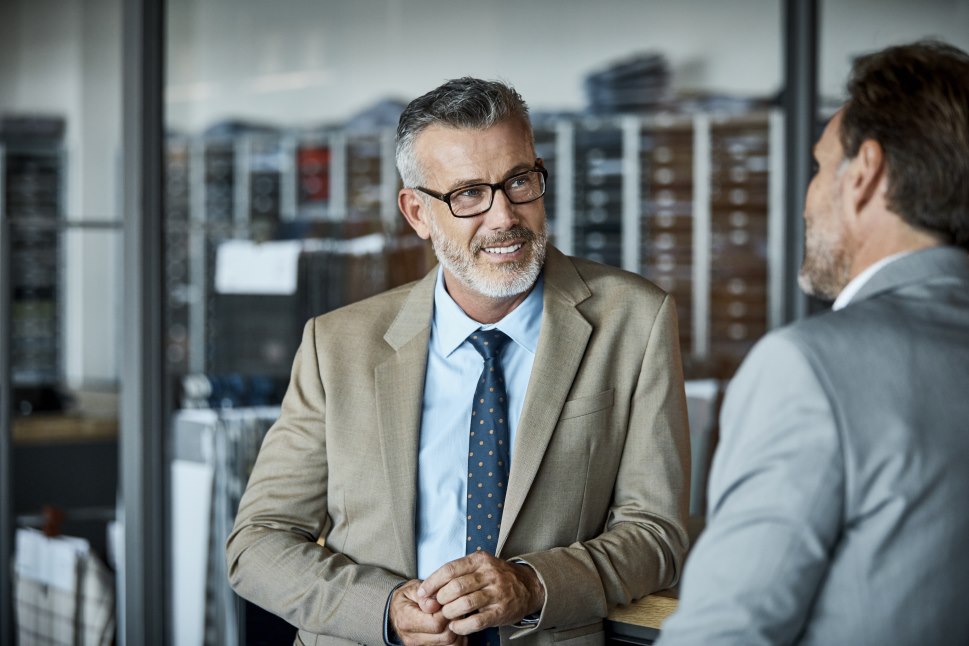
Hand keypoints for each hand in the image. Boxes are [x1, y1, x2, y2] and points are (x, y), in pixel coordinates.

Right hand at [390, 579, 465, 645]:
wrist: (397, 609)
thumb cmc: (406, 597)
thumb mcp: (412, 589)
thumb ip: (424, 596)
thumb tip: (435, 604)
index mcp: (406, 620)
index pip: (436, 623)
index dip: (448, 612)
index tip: (449, 602)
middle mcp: (412, 638)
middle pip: (445, 636)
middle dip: (455, 622)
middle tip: (455, 609)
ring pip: (450, 645)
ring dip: (457, 632)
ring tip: (454, 617)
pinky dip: (455, 639)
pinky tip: (452, 626)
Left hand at [417, 552, 545, 634]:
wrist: (529, 586)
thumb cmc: (497, 576)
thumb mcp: (480, 566)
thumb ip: (457, 575)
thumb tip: (428, 591)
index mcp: (480, 560)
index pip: (450, 569)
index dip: (432, 582)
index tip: (422, 593)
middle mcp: (489, 574)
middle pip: (455, 587)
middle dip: (439, 599)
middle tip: (434, 606)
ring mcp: (496, 593)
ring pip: (464, 603)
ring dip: (449, 612)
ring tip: (446, 615)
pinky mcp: (501, 612)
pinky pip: (476, 621)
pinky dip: (461, 626)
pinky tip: (456, 626)